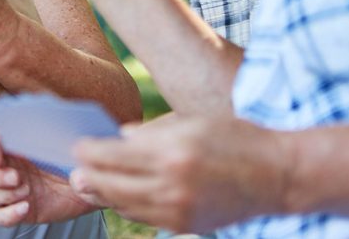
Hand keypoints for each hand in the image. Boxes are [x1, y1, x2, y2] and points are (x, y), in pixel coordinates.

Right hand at [0, 128, 98, 225]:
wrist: (89, 183)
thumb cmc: (74, 154)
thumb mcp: (64, 135)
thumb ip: (50, 123)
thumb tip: (38, 109)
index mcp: (14, 144)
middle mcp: (7, 165)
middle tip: (16, 177)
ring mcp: (10, 189)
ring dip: (2, 194)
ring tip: (26, 191)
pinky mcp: (17, 210)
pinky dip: (8, 213)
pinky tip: (25, 207)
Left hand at [69, 113, 288, 233]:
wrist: (275, 175)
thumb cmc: (234, 138)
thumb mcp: (190, 122)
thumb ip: (151, 133)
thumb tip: (119, 140)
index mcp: (172, 152)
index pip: (115, 155)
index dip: (90, 152)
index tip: (76, 146)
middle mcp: (172, 185)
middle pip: (114, 185)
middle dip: (90, 177)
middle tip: (72, 171)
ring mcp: (180, 210)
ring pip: (127, 206)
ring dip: (104, 195)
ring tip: (87, 185)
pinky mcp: (187, 226)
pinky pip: (146, 218)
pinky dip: (128, 207)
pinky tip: (118, 197)